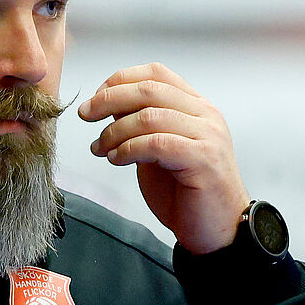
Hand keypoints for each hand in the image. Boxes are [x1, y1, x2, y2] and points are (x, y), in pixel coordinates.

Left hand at [79, 63, 248, 254]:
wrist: (218, 230)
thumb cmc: (188, 194)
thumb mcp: (157, 151)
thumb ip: (140, 126)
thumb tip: (109, 105)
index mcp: (196, 107)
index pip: (157, 74)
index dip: (121, 80)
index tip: (96, 97)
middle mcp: (205, 115)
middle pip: (149, 89)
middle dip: (109, 99)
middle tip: (86, 114)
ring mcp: (207, 136)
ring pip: (150, 116)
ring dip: (115, 131)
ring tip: (101, 148)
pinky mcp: (203, 159)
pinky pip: (157, 143)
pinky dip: (129, 149)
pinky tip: (116, 159)